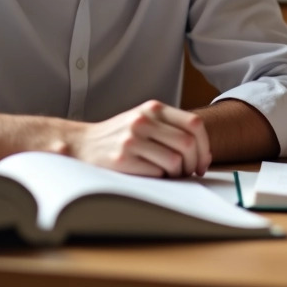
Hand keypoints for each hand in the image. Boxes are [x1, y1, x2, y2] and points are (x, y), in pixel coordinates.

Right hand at [66, 100, 210, 177]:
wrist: (82, 143)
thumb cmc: (120, 135)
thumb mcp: (145, 120)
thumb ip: (171, 129)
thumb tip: (202, 152)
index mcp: (153, 108)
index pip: (194, 124)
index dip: (204, 146)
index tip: (203, 161)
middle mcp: (144, 120)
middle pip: (188, 143)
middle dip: (195, 163)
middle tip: (191, 172)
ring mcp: (132, 139)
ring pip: (175, 160)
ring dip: (179, 173)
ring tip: (172, 175)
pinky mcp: (123, 159)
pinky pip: (157, 172)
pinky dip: (163, 178)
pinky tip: (156, 176)